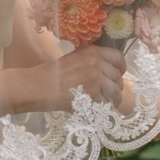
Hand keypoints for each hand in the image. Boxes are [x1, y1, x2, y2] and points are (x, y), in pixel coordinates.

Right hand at [6, 44, 124, 112]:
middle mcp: (96, 62)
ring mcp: (96, 79)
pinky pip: (107, 102)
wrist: (38, 86)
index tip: (117, 75)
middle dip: (115, 86)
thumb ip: (92, 61)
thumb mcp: (74, 58)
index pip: (119, 58)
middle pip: (118, 76)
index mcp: (92, 51)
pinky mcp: (93, 94)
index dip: (121, 68)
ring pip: (116, 90)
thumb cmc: (52, 74)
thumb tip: (109, 70)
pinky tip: (97, 108)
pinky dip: (104, 107)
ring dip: (113, 98)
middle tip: (109, 93)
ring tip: (106, 102)